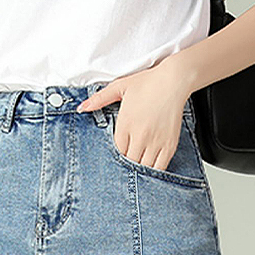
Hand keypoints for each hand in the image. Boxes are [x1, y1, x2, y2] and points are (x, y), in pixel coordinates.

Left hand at [76, 60, 191, 171]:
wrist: (174, 81)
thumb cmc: (146, 83)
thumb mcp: (119, 87)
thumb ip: (99, 99)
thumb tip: (80, 108)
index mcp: (125, 124)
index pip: (116, 151)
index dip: (115, 158)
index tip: (115, 159)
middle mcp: (140, 135)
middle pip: (129, 163)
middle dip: (125, 168)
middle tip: (123, 172)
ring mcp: (156, 141)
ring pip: (143, 168)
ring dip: (139, 172)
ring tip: (136, 174)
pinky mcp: (170, 144)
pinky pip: (160, 167)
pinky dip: (154, 172)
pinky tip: (150, 172)